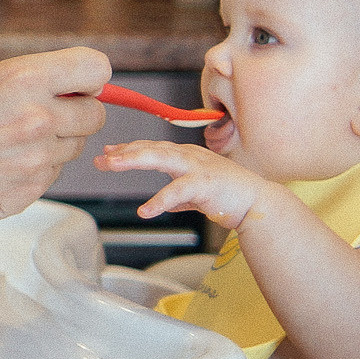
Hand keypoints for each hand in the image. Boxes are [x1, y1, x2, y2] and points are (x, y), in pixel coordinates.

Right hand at [0, 49, 112, 236]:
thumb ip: (31, 82)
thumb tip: (74, 87)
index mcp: (22, 80)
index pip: (96, 68)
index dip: (87, 77)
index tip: (75, 84)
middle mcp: (37, 119)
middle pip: (96, 114)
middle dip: (75, 113)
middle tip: (41, 115)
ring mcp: (37, 160)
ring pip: (75, 147)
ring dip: (55, 143)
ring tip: (10, 142)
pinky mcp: (30, 192)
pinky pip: (52, 174)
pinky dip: (35, 169)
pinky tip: (0, 165)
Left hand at [95, 139, 282, 233]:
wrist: (258, 204)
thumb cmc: (230, 197)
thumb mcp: (199, 193)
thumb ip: (181, 196)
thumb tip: (166, 204)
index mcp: (186, 156)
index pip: (152, 148)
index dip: (129, 149)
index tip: (107, 151)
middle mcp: (189, 156)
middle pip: (151, 148)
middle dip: (124, 151)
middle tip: (101, 158)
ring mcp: (197, 167)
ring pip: (160, 158)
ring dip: (134, 159)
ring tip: (112, 164)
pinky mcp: (204, 184)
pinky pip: (177, 191)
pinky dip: (160, 200)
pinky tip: (145, 211)